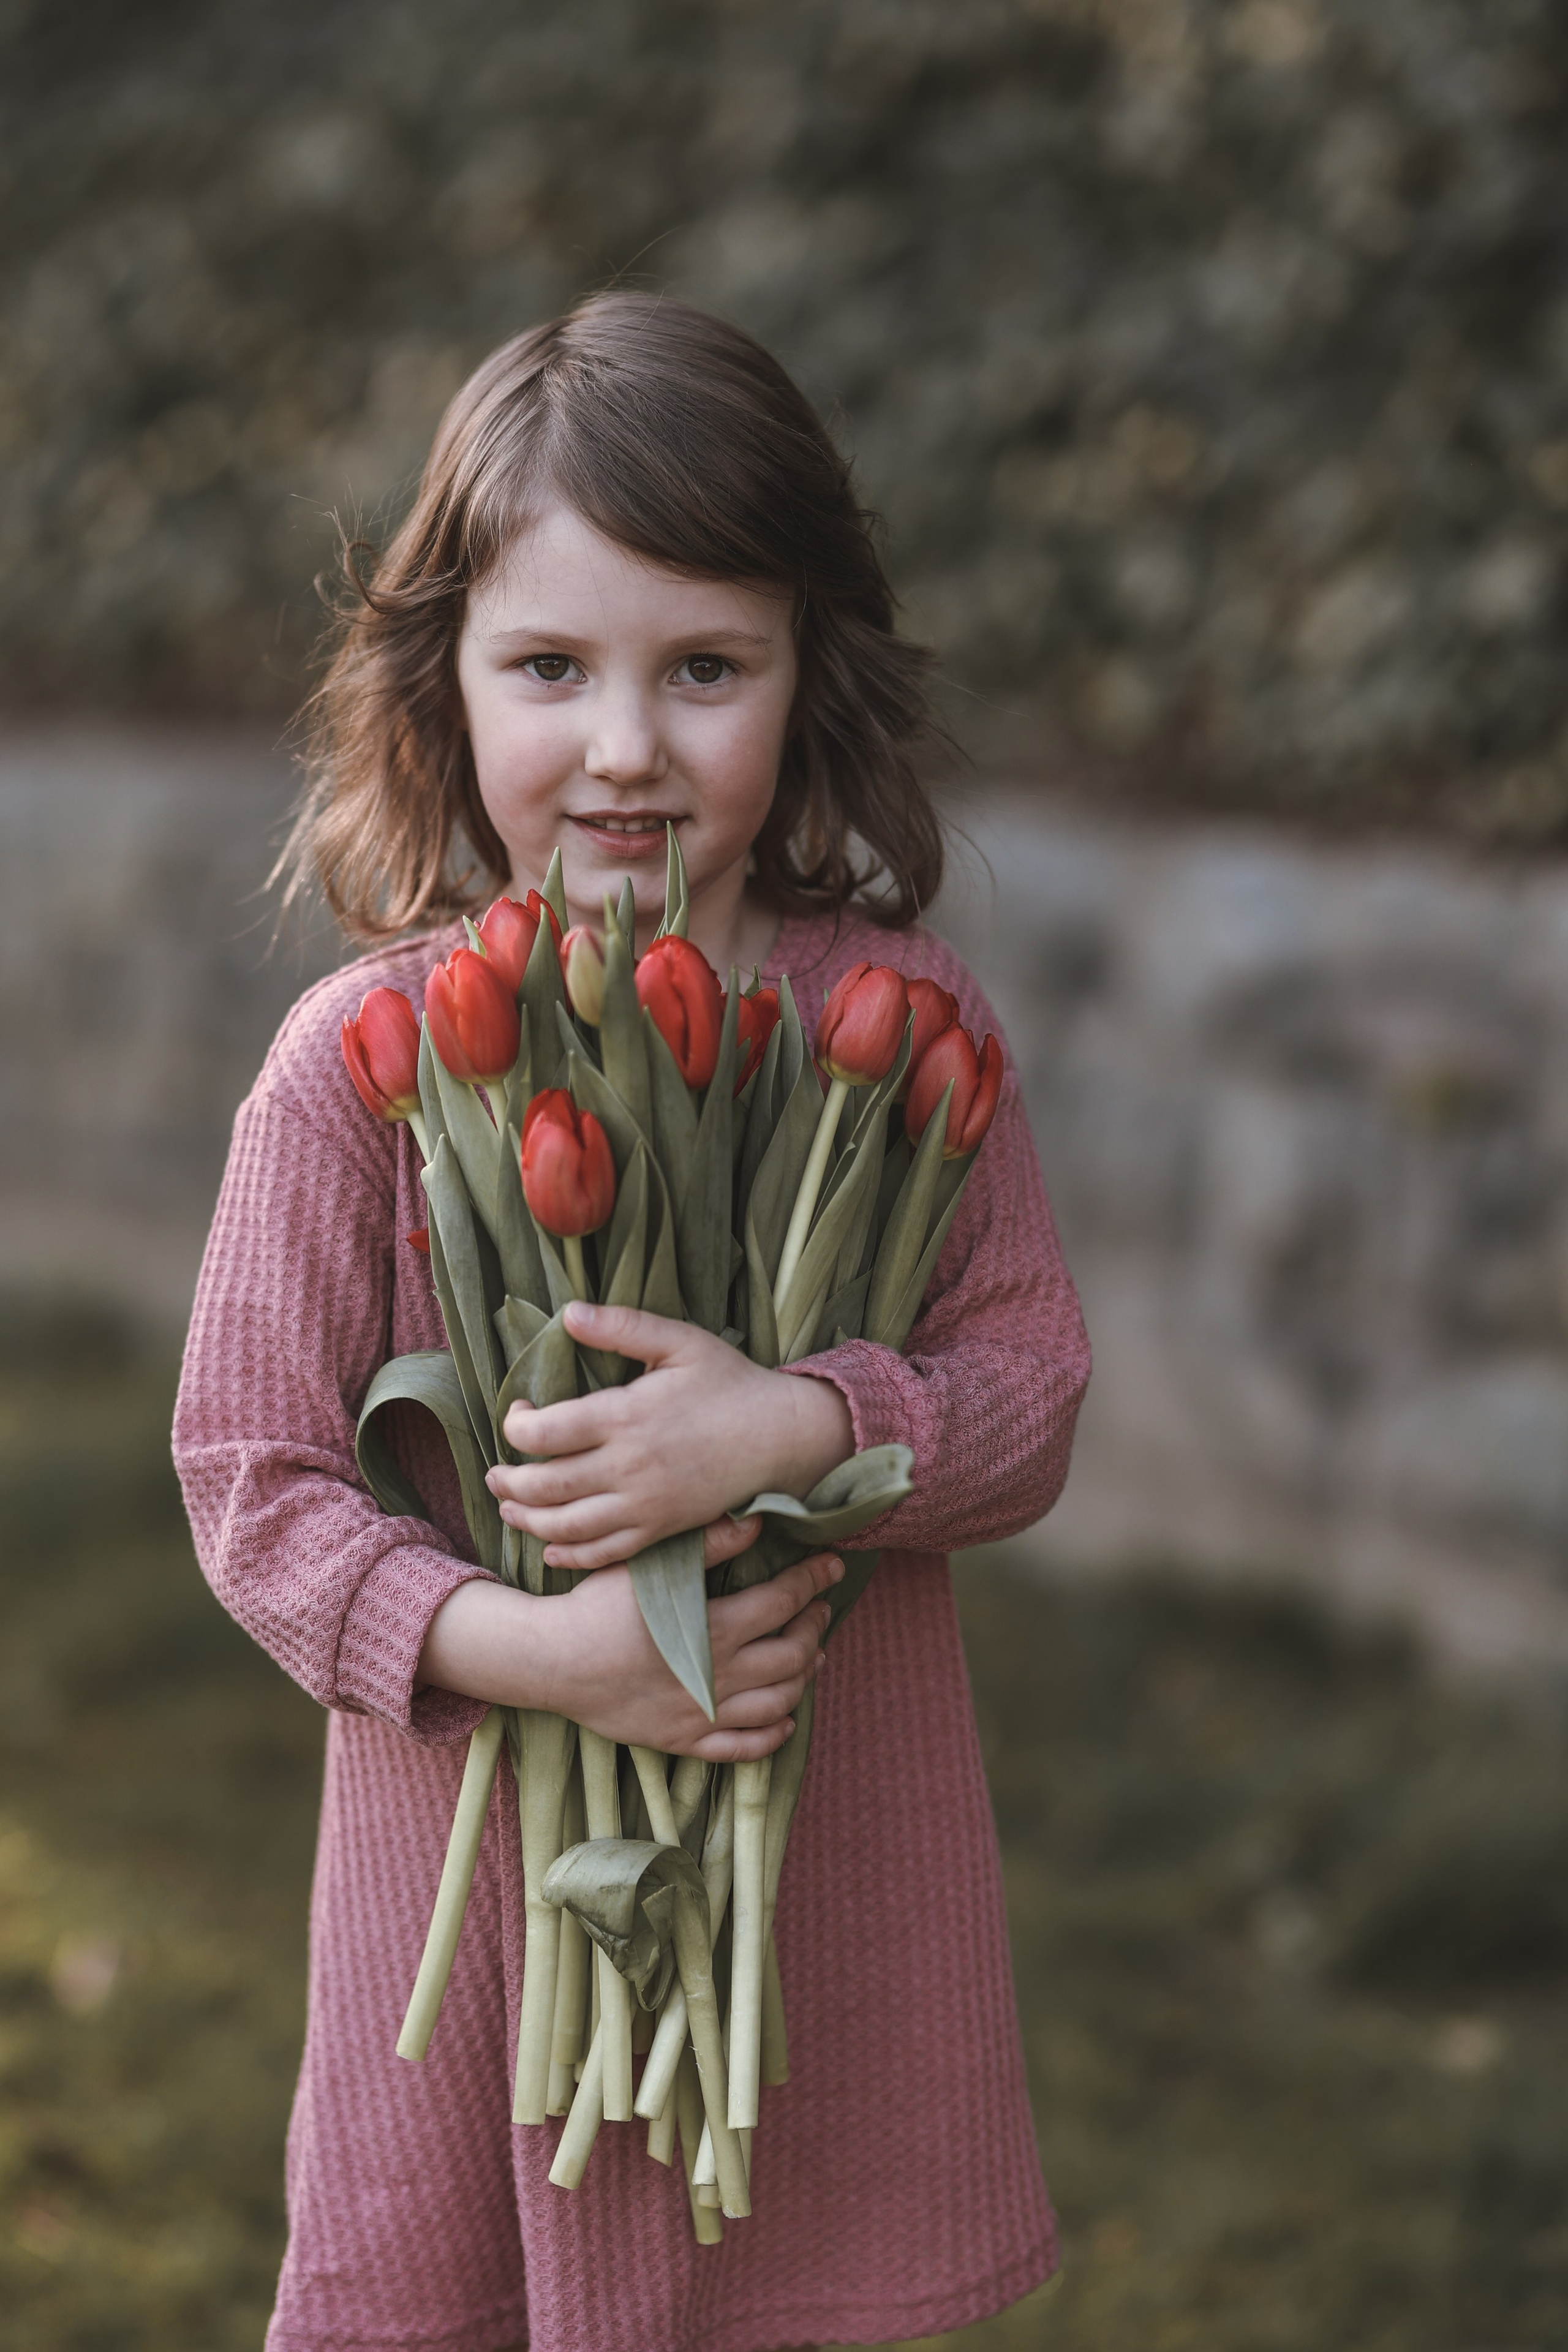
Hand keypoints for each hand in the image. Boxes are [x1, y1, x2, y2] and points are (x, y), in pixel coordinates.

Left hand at [487, 1302, 855, 1570]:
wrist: (781, 1435)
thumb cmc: (730, 1381)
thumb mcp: (679, 1340)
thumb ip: (622, 1326)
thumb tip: (568, 1313)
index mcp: (626, 1415)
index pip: (544, 1432)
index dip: (515, 1426)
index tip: (518, 1414)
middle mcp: (629, 1466)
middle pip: (545, 1484)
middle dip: (508, 1480)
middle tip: (494, 1472)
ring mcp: (645, 1505)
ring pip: (566, 1525)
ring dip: (527, 1519)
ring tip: (509, 1506)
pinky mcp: (661, 1530)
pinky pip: (605, 1553)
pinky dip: (570, 1555)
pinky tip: (550, 1547)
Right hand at [543, 1546, 841, 1758]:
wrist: (553, 1662)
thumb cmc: (597, 1607)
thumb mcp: (648, 1567)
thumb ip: (705, 1545)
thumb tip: (754, 1521)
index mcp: (713, 1629)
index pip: (783, 1602)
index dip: (813, 1581)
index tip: (831, 1565)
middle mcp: (718, 1676)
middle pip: (792, 1655)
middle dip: (815, 1627)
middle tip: (821, 1607)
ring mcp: (703, 1713)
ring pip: (777, 1703)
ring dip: (803, 1677)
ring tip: (811, 1656)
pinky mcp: (684, 1740)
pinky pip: (742, 1748)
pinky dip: (772, 1736)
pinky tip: (785, 1720)